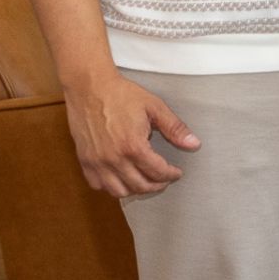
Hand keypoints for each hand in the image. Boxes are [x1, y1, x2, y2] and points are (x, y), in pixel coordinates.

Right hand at [63, 72, 198, 196]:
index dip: (171, 175)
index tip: (177, 173)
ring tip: (145, 180)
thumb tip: (194, 144)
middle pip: (139, 186)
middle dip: (156, 185)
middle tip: (164, 179)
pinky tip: (122, 177)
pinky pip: (97, 185)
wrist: (89, 88)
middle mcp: (113, 159)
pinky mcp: (84, 160)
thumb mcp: (155, 108)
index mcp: (133, 146)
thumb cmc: (122, 95)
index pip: (157, 172)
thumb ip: (175, 129)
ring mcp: (96, 162)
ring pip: (118, 191)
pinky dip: (111, 186)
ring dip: (134, 189)